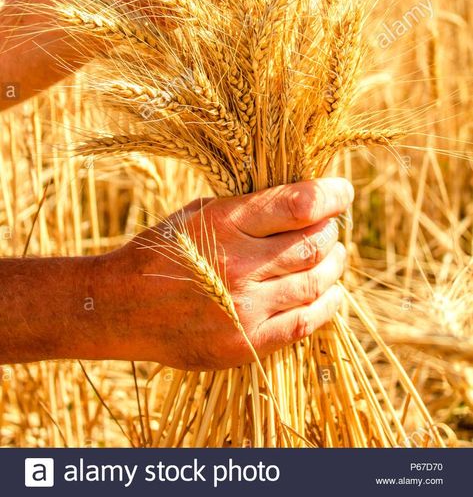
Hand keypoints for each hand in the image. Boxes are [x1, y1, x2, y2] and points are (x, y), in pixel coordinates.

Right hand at [96, 177, 351, 369]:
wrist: (123, 306)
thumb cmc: (164, 250)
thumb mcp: (200, 212)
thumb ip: (250, 209)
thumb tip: (306, 202)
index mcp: (225, 223)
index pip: (300, 204)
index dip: (332, 195)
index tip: (343, 191)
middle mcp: (239, 265)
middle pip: (314, 244)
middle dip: (331, 231)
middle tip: (331, 227)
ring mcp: (245, 307)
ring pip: (316, 281)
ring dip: (334, 265)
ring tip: (334, 255)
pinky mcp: (247, 342)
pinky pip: (306, 322)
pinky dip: (328, 304)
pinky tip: (332, 292)